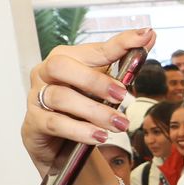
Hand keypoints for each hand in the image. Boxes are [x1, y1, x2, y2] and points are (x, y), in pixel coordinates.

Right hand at [22, 28, 149, 176]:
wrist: (59, 147)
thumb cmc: (81, 111)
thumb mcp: (104, 91)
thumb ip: (124, 67)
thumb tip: (149, 37)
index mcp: (66, 59)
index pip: (93, 48)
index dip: (119, 43)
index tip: (144, 37)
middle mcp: (46, 73)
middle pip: (62, 66)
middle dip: (95, 80)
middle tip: (122, 96)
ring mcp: (37, 97)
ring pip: (61, 97)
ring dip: (95, 111)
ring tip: (120, 124)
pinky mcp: (34, 123)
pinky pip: (55, 123)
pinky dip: (80, 130)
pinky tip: (100, 137)